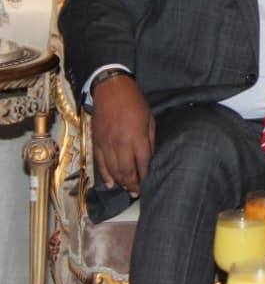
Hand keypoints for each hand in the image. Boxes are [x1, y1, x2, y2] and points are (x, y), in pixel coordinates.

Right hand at [90, 75, 154, 195]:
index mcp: (137, 136)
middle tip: (137, 192)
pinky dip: (105, 175)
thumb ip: (149, 139)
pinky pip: (100, 163)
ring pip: (113, 169)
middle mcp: (121, 143)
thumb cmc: (135, 102)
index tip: (147, 183)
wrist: (111, 90)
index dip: (145, 175)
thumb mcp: (150, 118)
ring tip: (127, 190)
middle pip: (126, 170)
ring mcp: (106, 144)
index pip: (142, 162)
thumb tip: (149, 157)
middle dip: (132, 183)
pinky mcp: (96, 142)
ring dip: (120, 182)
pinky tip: (110, 184)